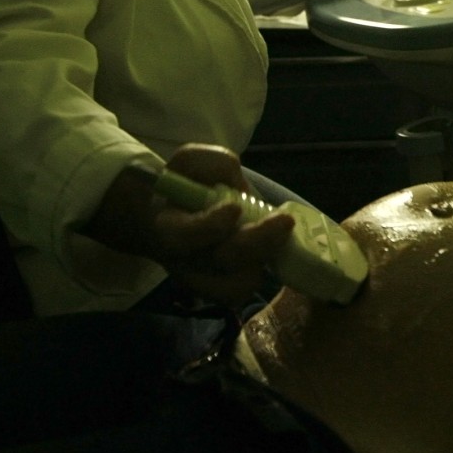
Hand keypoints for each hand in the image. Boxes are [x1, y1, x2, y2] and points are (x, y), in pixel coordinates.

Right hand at [86, 145, 293, 308]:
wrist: (177, 213)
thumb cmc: (186, 185)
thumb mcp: (192, 161)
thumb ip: (213, 164)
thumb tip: (237, 183)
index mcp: (167, 227)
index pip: (185, 236)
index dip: (211, 226)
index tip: (235, 207)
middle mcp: (183, 260)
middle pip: (221, 262)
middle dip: (257, 241)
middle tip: (284, 221)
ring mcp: (202, 281)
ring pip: (237, 283)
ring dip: (264, 256)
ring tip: (280, 233)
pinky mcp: (221, 289)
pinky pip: (245, 290)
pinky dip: (262, 271)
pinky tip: (274, 248)